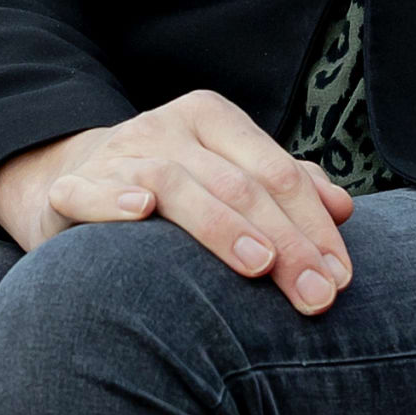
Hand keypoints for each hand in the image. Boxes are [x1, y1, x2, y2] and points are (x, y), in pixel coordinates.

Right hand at [0, 90, 358, 314]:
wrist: (71, 178)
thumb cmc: (173, 187)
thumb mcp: (228, 175)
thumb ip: (285, 187)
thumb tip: (344, 207)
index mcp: (212, 119)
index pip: (277, 172)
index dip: (314, 226)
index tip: (342, 278)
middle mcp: (167, 128)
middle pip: (238, 184)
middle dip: (285, 244)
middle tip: (317, 295)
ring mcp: (119, 154)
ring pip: (176, 183)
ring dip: (219, 227)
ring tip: (257, 266)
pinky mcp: (73, 186)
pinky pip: (91, 191)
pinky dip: (115, 201)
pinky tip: (141, 213)